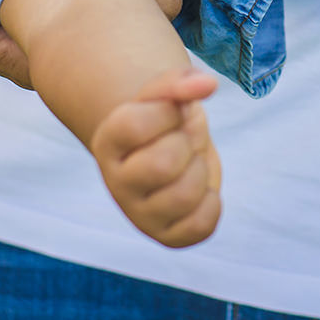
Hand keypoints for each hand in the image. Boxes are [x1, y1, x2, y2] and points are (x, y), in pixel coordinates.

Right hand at [90, 68, 223, 246]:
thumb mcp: (165, 94)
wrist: (166, 151)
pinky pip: (200, 225)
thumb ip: (180, 82)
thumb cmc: (165, 121)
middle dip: (187, 142)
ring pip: (184, 196)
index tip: (172, 111)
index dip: (168, 111)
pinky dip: (211, 203)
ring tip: (191, 163)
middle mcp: (117, 184)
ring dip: (200, 170)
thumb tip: (207, 84)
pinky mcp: (168, 236)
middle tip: (184, 138)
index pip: (136, 125)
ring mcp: (140, 215)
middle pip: (163, 163)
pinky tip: (200, 189)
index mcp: (108, 143)